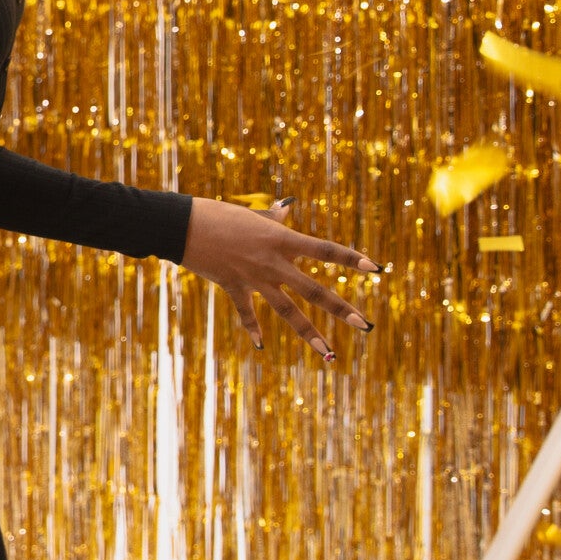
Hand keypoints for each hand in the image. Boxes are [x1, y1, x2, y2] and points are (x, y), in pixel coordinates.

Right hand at [182, 198, 378, 361]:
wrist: (184, 226)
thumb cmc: (218, 213)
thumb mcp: (251, 214)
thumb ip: (273, 217)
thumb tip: (286, 207)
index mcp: (281, 238)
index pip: (324, 250)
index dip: (351, 258)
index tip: (376, 268)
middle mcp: (273, 262)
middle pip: (315, 290)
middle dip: (342, 309)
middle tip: (366, 325)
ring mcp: (254, 278)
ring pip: (288, 310)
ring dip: (309, 332)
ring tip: (329, 352)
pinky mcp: (234, 287)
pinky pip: (247, 313)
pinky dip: (253, 328)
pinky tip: (261, 345)